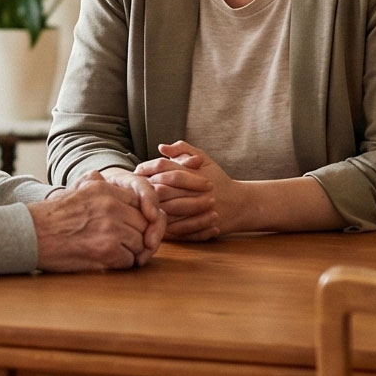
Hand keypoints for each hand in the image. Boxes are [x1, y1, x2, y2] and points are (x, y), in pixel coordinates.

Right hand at [30, 175, 160, 272]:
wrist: (30, 234)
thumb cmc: (50, 216)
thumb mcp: (73, 190)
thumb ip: (92, 183)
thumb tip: (101, 175)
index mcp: (105, 189)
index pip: (141, 202)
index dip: (139, 217)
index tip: (132, 227)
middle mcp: (111, 205)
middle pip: (144, 224)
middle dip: (139, 236)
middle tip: (127, 245)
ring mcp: (111, 228)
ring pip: (140, 243)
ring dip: (131, 252)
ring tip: (115, 254)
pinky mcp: (107, 250)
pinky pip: (129, 261)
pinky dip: (122, 264)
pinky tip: (107, 262)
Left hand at [133, 140, 248, 242]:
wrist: (242, 203)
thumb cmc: (218, 179)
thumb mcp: (205, 159)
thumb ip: (183, 149)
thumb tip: (161, 147)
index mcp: (195, 171)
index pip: (164, 167)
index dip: (147, 168)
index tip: (136, 172)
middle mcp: (197, 189)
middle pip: (162, 190)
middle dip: (146, 191)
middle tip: (133, 192)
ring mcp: (200, 209)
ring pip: (168, 211)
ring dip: (153, 210)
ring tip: (141, 209)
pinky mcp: (203, 225)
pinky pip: (178, 228)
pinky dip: (165, 227)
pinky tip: (156, 224)